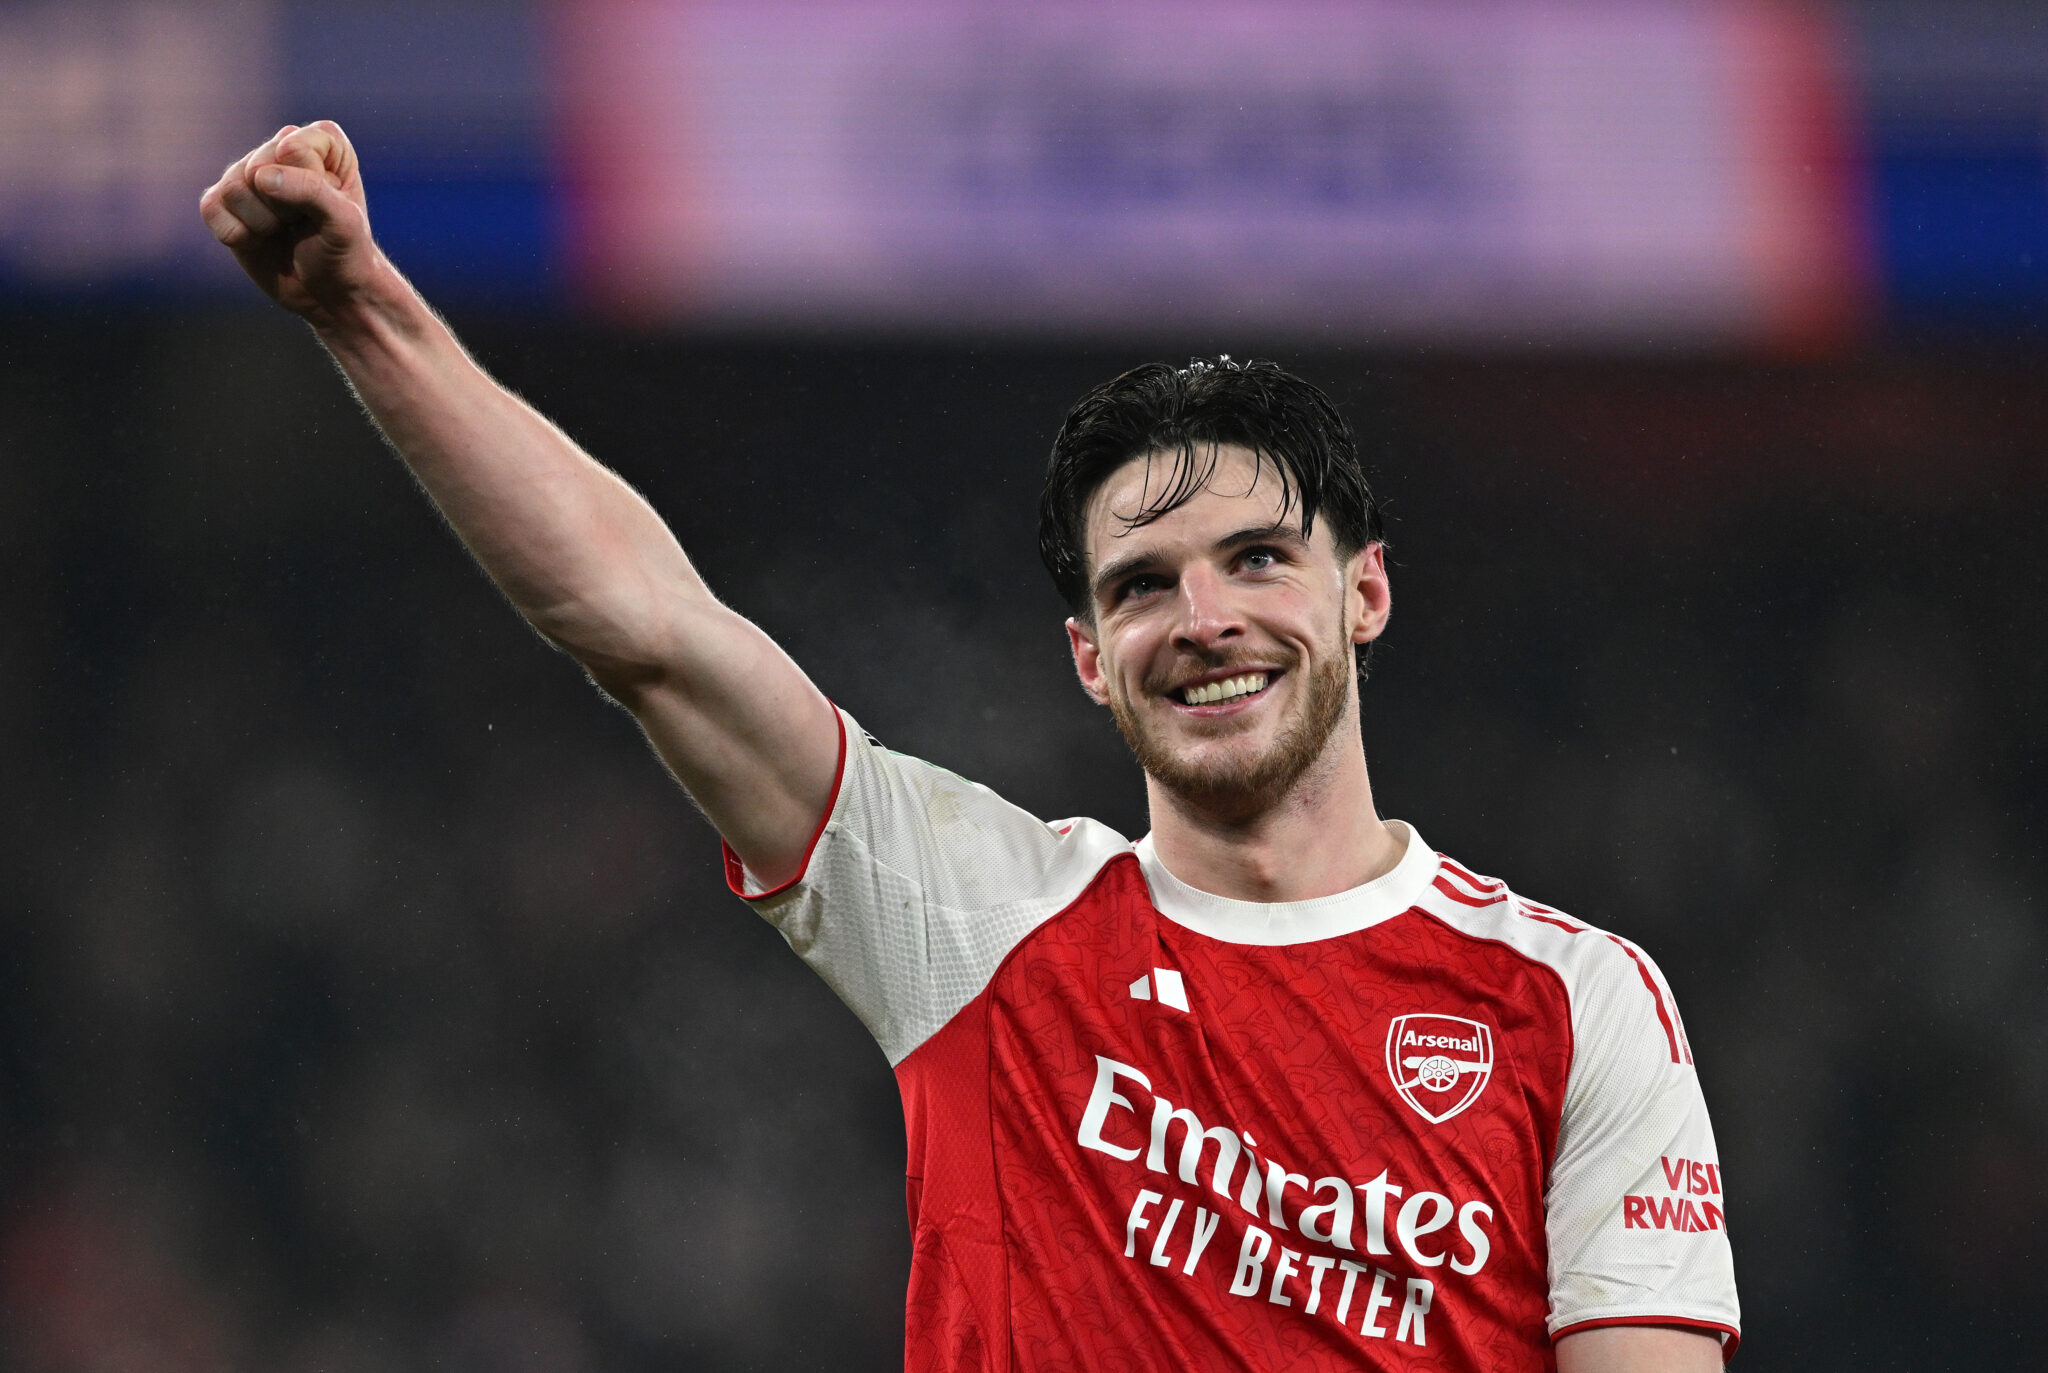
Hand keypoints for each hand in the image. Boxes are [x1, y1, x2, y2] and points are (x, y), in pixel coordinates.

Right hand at [198, 121, 379, 323]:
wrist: (331, 294)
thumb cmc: (345, 253)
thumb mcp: (344, 222)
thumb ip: (310, 190)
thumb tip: (260, 177)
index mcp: (322, 141)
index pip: (293, 149)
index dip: (308, 186)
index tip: (328, 208)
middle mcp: (281, 149)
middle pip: (256, 168)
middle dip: (282, 208)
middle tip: (304, 224)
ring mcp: (249, 174)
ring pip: (232, 189)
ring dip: (262, 225)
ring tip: (284, 232)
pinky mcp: (225, 202)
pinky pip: (211, 208)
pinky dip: (237, 235)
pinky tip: (260, 241)